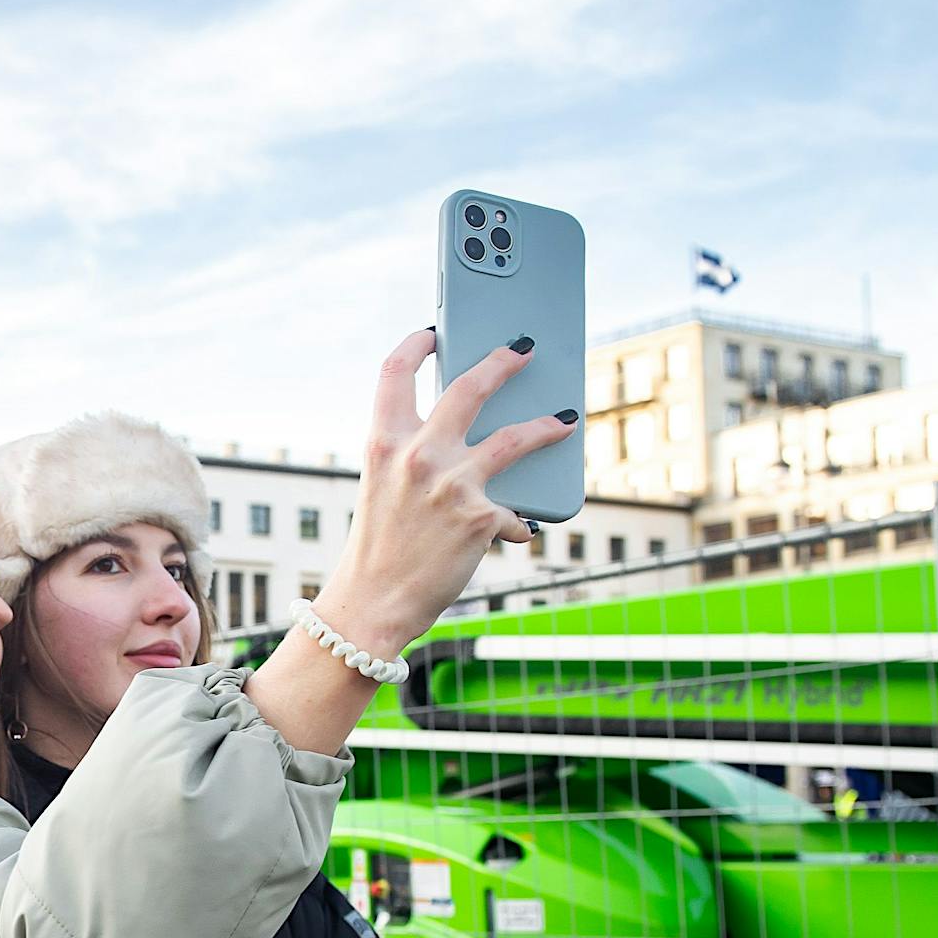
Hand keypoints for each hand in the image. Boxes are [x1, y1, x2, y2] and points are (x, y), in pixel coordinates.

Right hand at [316, 329, 575, 659]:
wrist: (373, 605)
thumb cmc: (377, 550)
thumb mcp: (382, 490)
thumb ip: (412, 458)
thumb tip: (464, 443)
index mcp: (383, 443)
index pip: (395, 371)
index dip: (418, 344)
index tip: (436, 333)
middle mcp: (417, 453)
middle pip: (470, 386)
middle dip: (503, 361)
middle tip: (524, 350)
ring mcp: (451, 483)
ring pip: (516, 437)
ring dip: (546, 426)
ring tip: (564, 420)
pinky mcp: (480, 517)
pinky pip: (513, 513)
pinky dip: (515, 523)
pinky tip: (517, 531)